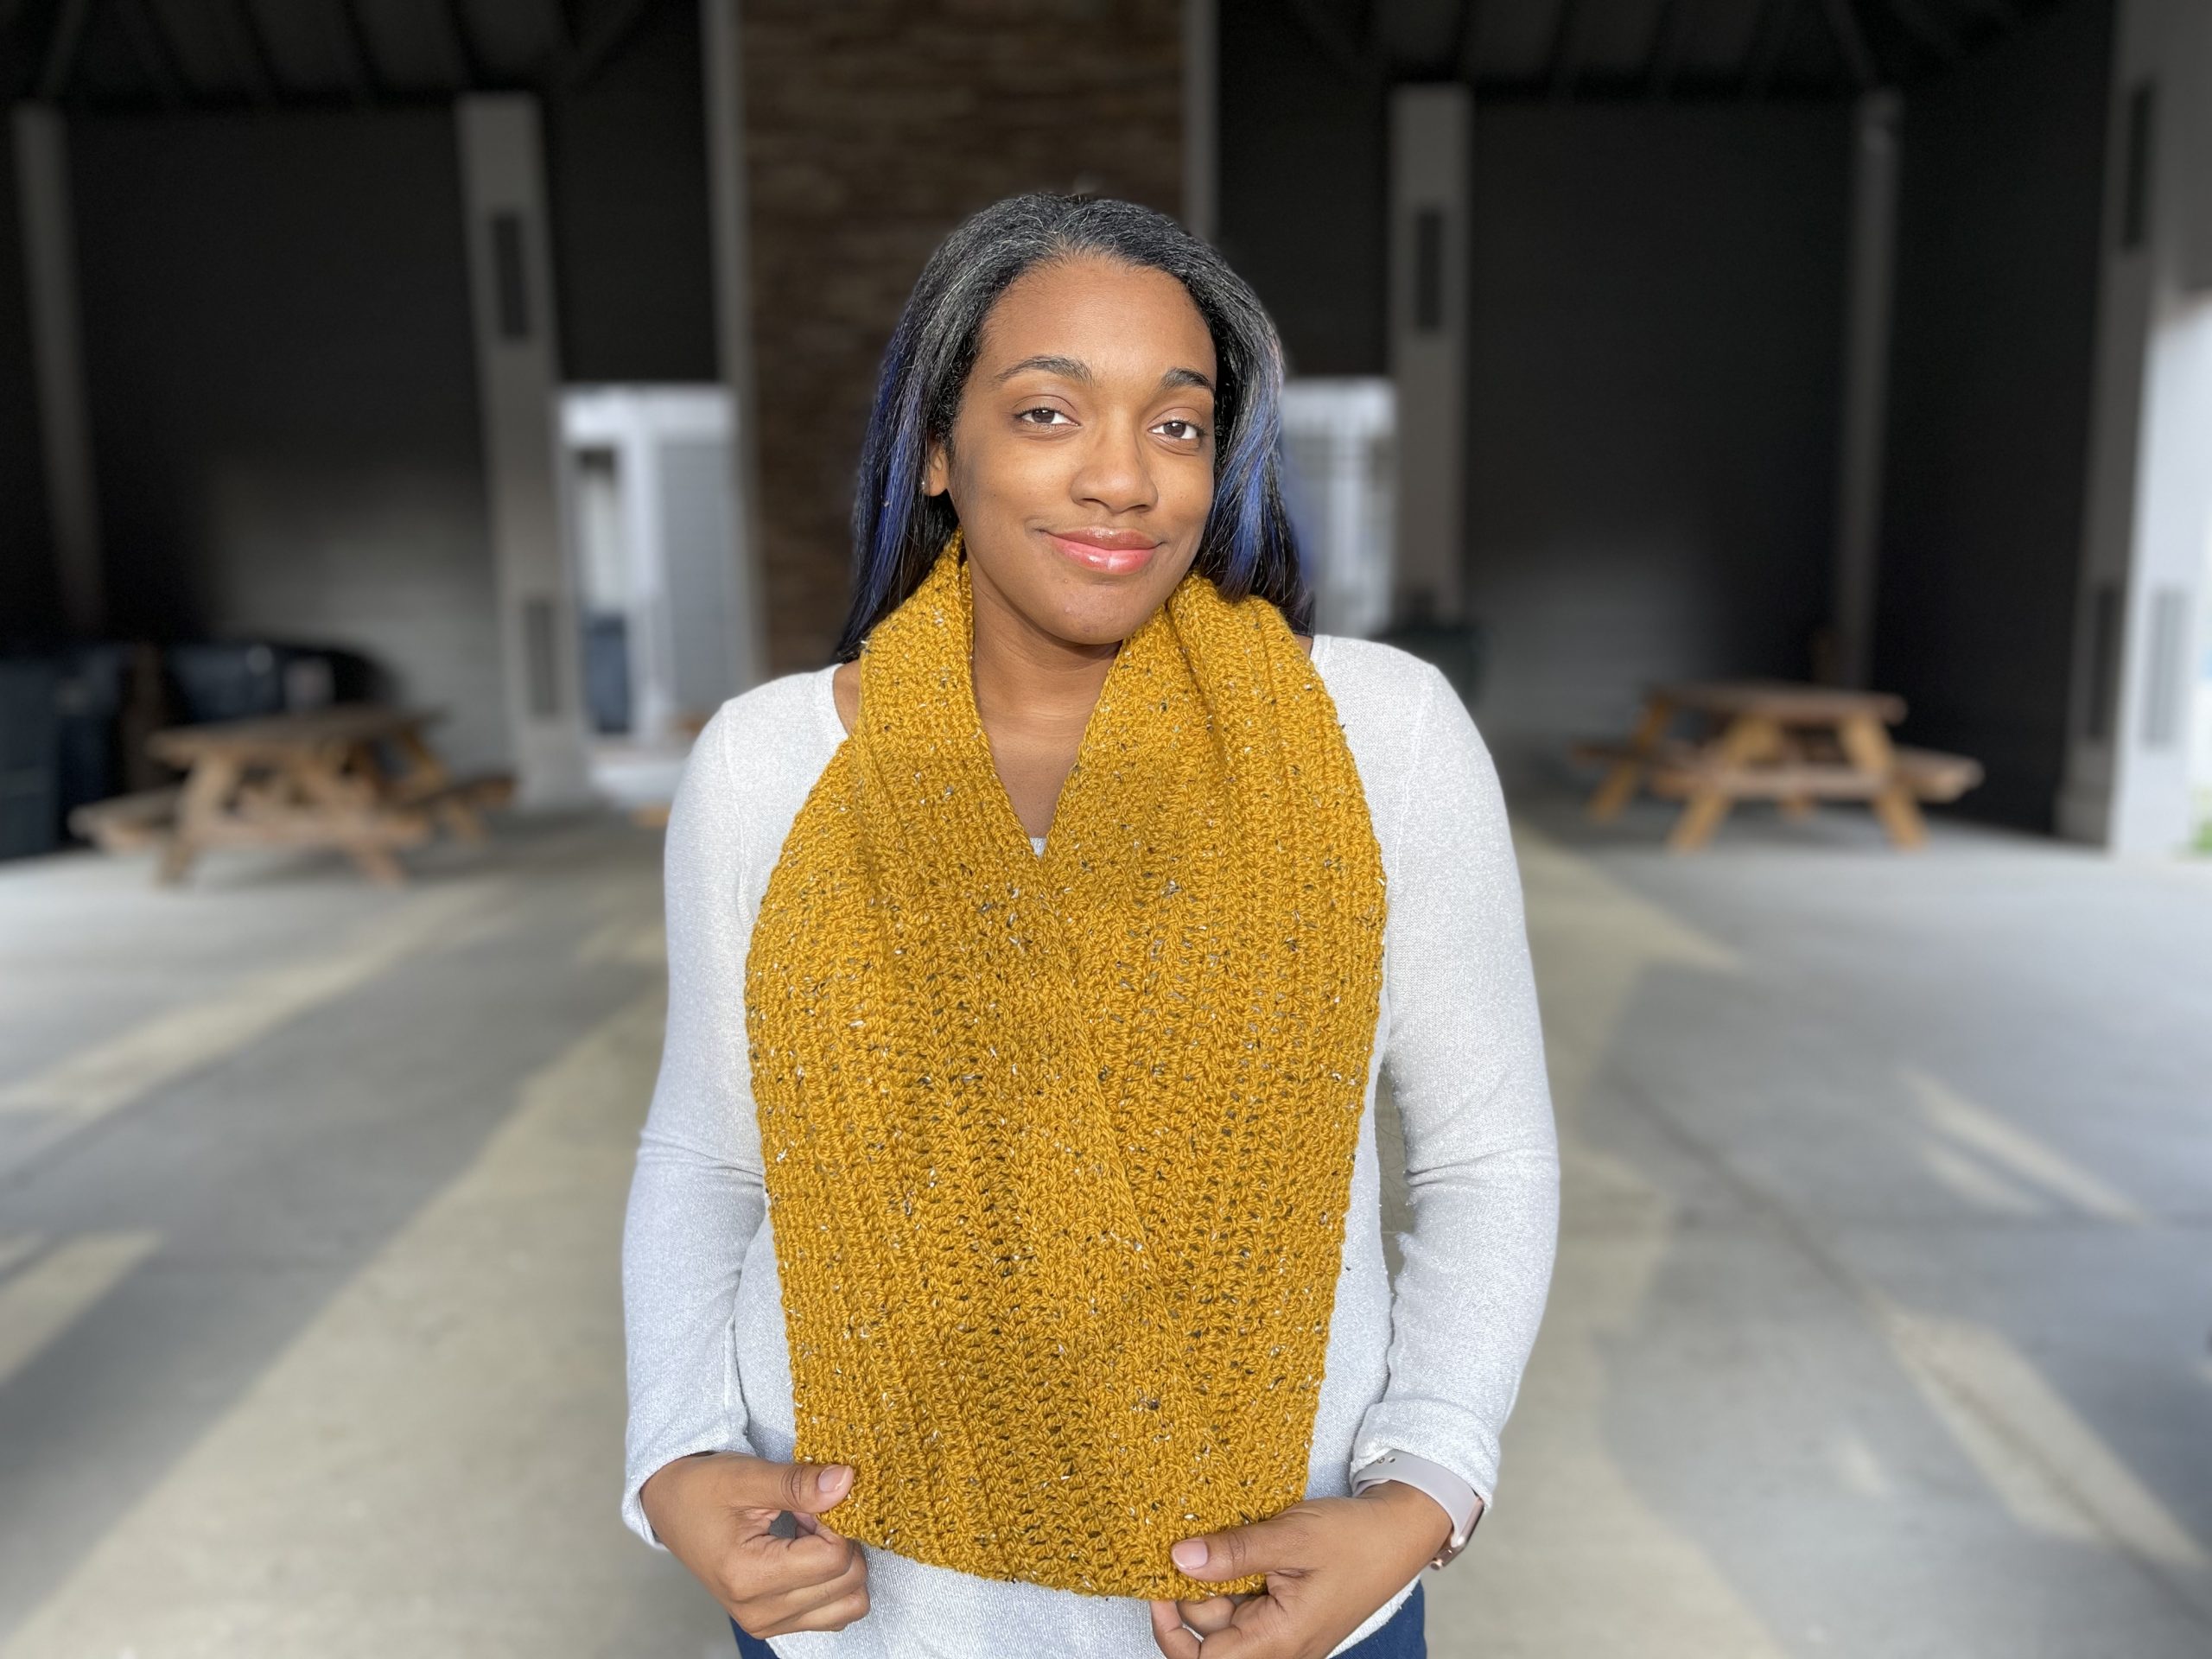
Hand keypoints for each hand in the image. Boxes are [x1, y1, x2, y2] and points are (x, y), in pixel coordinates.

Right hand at [640, 1452, 870, 1638]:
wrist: (672, 1508)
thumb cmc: (702, 1490)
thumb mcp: (745, 1476)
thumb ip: (797, 1483)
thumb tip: (846, 1482)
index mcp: (748, 1577)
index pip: (833, 1558)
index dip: (836, 1521)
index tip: (810, 1500)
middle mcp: (759, 1612)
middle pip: (848, 1584)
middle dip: (842, 1540)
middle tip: (809, 1513)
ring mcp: (767, 1624)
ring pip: (849, 1604)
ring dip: (842, 1563)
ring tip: (808, 1534)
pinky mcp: (774, 1624)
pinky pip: (833, 1612)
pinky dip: (833, 1581)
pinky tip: (806, 1552)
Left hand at [1147, 1481, 1454, 1658]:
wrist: (1400, 1532)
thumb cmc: (1356, 1538)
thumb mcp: (1292, 1537)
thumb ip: (1235, 1552)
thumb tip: (1179, 1559)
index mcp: (1279, 1640)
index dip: (1171, 1624)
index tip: (1159, 1582)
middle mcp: (1277, 1645)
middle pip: (1208, 1636)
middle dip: (1191, 1593)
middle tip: (1191, 1542)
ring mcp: (1281, 1629)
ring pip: (1223, 1615)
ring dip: (1212, 1579)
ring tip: (1219, 1534)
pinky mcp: (1284, 1611)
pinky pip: (1243, 1601)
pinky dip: (1231, 1574)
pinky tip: (1235, 1544)